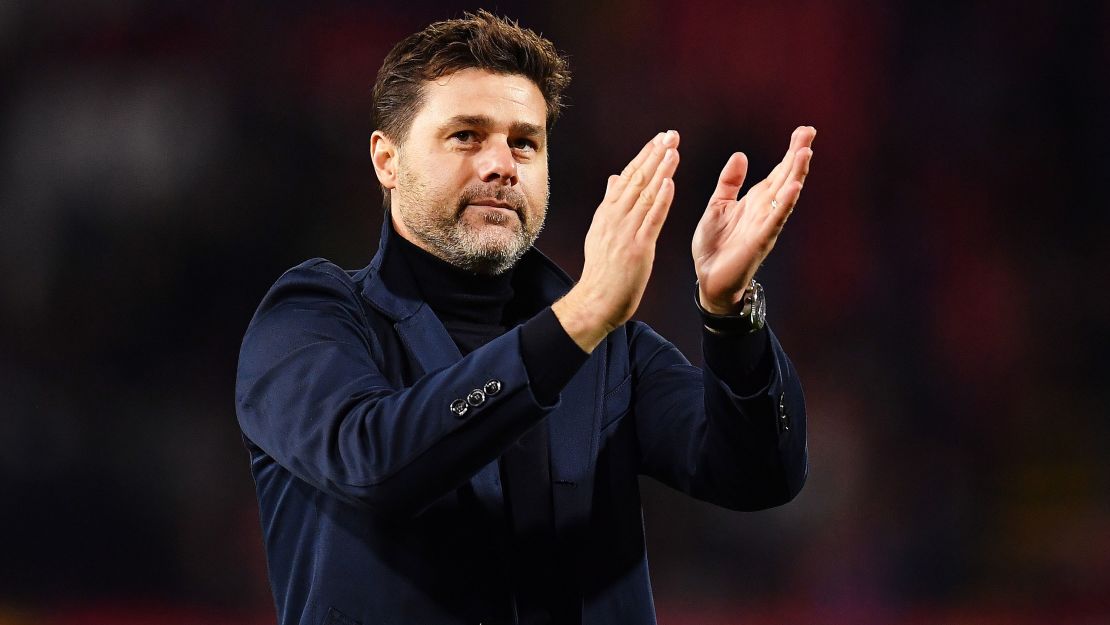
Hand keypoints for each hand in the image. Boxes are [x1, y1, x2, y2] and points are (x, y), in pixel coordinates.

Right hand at [553, 130, 681, 351]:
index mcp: (607, 213)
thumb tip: (613, 179)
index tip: (658, 139)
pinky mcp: (638, 248)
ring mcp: (625, 232)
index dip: (643, 156)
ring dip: (660, 170)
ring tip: (673, 149)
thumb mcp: (601, 232)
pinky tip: (669, 183)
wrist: (597, 300)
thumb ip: (610, 205)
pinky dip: (660, 200)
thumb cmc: (602, 271)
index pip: (627, 177)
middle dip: (654, 155)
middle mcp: (614, 218)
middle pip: (637, 180)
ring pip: (645, 195)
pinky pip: (651, 220)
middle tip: (670, 134)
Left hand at [692, 126, 814, 313]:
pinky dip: (785, 204)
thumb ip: (729, 182)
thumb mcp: (718, 205)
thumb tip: (741, 154)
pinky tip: (794, 188)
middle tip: (809, 132)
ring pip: (785, 195)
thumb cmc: (714, 245)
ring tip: (805, 153)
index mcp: (755, 200)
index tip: (803, 131)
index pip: (777, 172)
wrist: (708, 277)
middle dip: (798, 155)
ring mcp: (765, 225)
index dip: (790, 152)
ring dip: (796, 174)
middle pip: (786, 177)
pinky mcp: (760, 240)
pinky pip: (775, 220)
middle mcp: (765, 210)